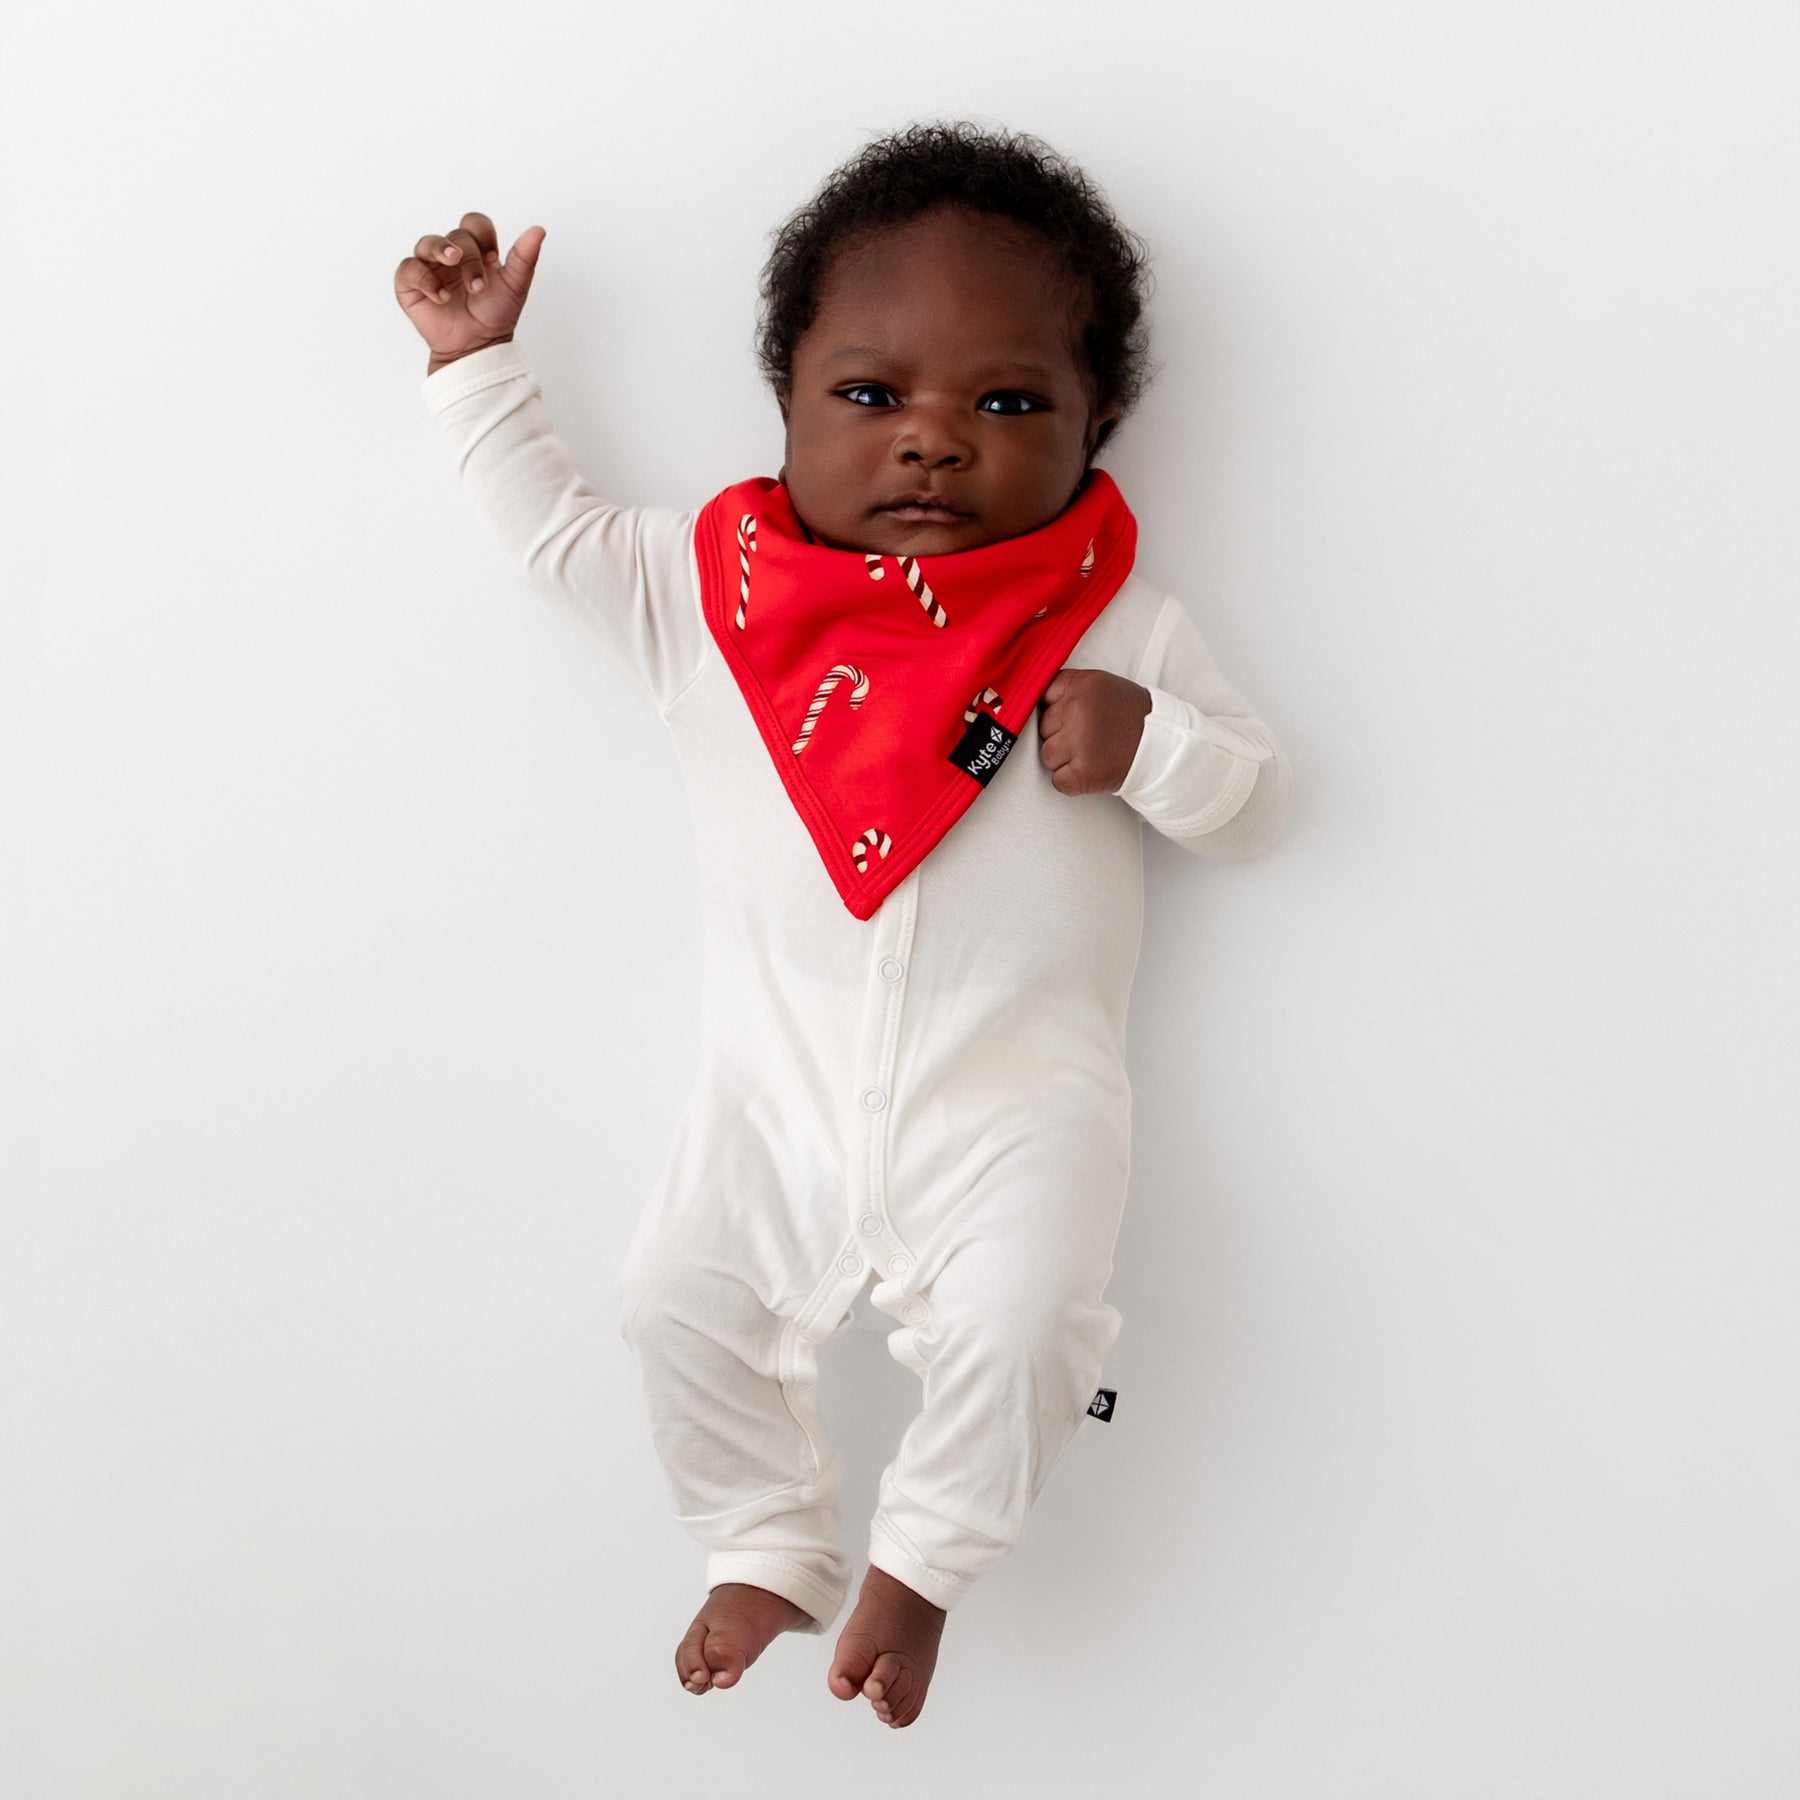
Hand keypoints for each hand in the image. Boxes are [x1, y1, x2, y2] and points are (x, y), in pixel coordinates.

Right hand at [394, 211, 544, 368]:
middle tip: (477, 286)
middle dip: (468, 257)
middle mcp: (451, 255)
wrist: (478, 347)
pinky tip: (441, 297)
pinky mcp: (411, 285)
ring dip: (440, 251)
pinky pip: (409, 269)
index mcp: (476, 251)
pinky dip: (424, 279)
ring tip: (451, 264)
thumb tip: (539, 229)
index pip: (474, 223)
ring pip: (426, 243)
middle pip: (455, 236)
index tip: (493, 258)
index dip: (482, 234)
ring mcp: (430, 268)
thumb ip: (524, 258)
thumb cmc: (494, 316)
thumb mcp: (515, 286)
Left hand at [1036, 667, 1151, 795]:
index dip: (1055, 710)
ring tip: (1092, 754)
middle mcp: (1077, 710)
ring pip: (1047, 756)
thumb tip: (1037, 703)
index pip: (1043, 697)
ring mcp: (1079, 742)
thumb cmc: (1132, 718)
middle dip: (1061, 736)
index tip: (1071, 718)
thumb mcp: (1103, 687)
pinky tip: (1092, 771)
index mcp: (1081, 685)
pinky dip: (1072, 782)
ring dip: (1065, 760)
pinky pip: (1058, 781)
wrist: (1163, 746)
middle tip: (1090, 738)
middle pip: (1044, 728)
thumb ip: (1072, 690)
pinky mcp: (1083, 772)